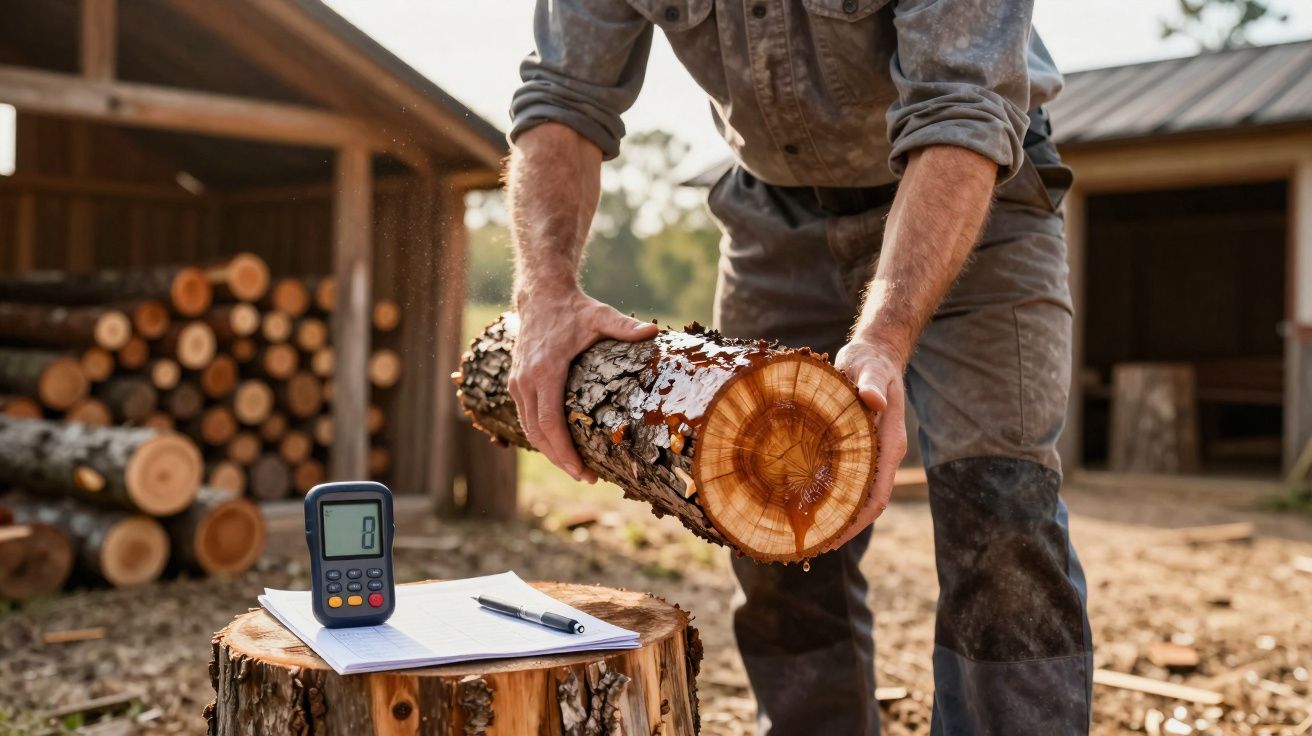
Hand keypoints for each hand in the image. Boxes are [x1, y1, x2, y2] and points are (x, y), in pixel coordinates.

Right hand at [509, 289, 658, 482]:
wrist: (540, 295)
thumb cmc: (574, 308)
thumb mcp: (600, 315)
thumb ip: (625, 326)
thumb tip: (654, 330)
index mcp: (544, 371)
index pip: (550, 422)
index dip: (564, 451)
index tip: (582, 471)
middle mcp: (525, 381)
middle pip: (538, 433)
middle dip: (561, 460)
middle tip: (588, 478)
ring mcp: (517, 384)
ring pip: (529, 430)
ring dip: (550, 453)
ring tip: (577, 469)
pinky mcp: (516, 384)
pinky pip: (527, 418)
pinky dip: (542, 437)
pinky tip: (562, 448)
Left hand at [826, 337, 908, 549]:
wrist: (874, 356)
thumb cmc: (871, 363)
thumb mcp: (869, 368)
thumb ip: (870, 384)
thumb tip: (873, 400)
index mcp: (889, 446)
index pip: (877, 496)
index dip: (856, 522)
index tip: (833, 538)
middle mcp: (881, 457)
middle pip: (866, 505)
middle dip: (843, 528)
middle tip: (812, 546)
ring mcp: (870, 456)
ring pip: (855, 497)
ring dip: (836, 517)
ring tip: (805, 533)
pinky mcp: (856, 450)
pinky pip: (845, 481)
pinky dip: (830, 497)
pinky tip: (806, 502)